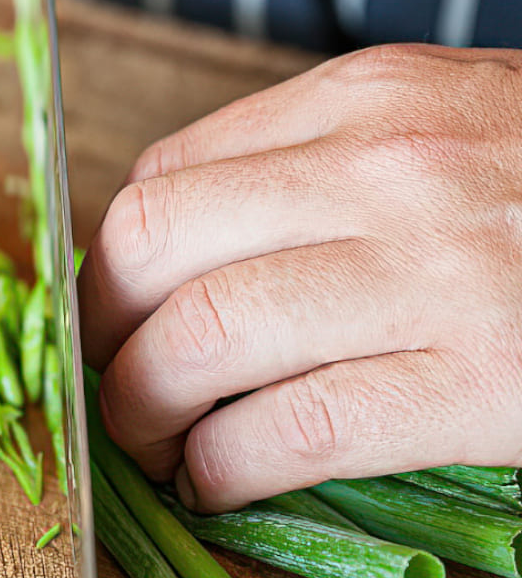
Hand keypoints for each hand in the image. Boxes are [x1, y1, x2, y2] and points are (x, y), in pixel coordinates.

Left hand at [78, 45, 521, 511]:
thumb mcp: (442, 116)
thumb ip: (318, 156)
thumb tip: (195, 238)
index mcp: (364, 96)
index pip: (165, 175)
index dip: (116, 259)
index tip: (118, 309)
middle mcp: (380, 168)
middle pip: (150, 245)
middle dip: (102, 329)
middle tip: (111, 377)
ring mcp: (427, 272)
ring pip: (198, 339)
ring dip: (139, 409)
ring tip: (151, 441)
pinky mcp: (475, 380)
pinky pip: (287, 429)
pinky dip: (220, 467)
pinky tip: (215, 481)